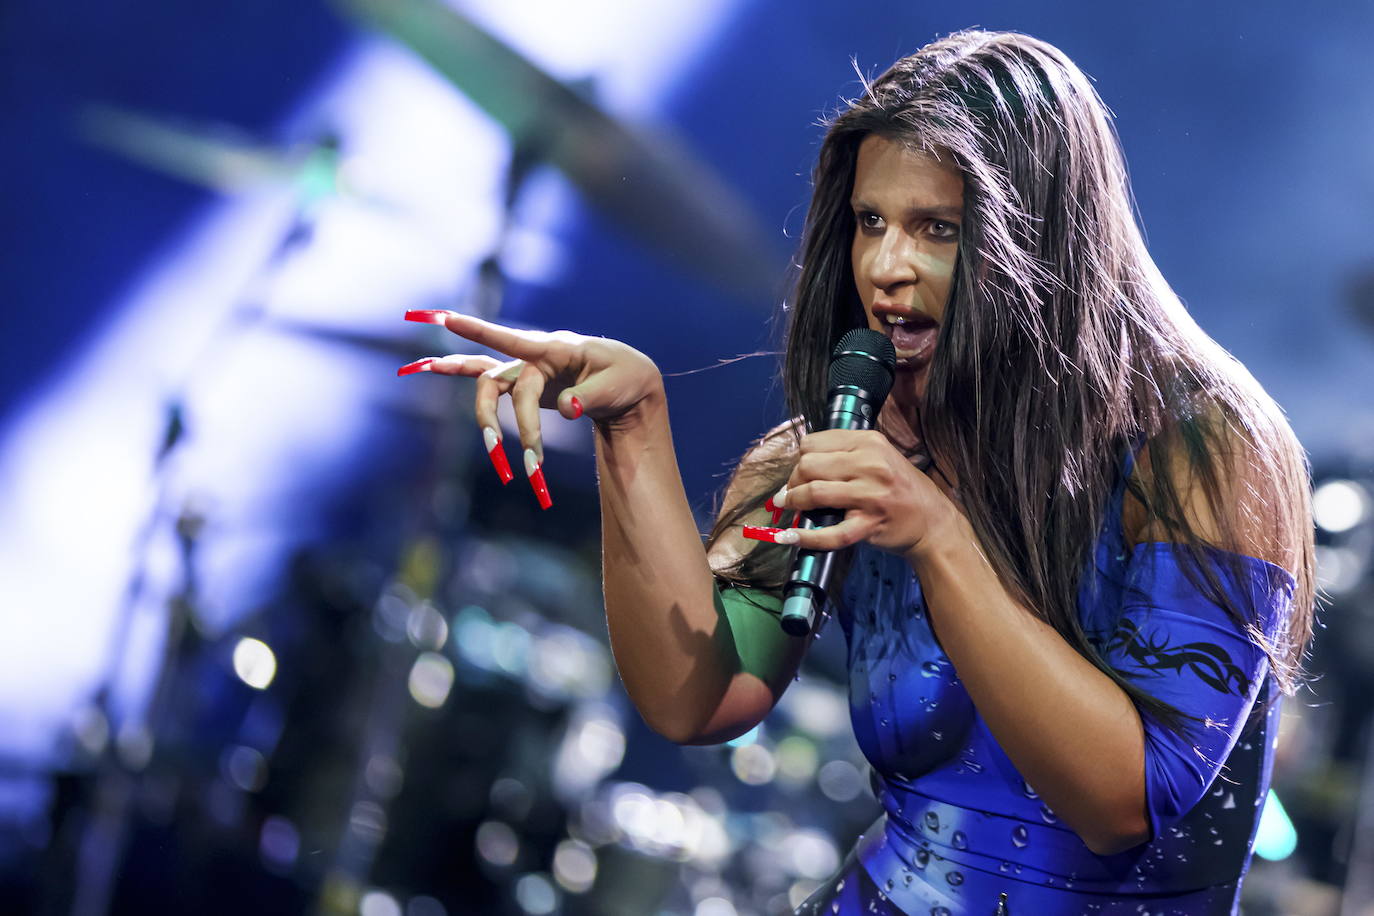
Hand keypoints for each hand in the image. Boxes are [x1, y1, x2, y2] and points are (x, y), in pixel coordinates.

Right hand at [397, 310, 662, 506]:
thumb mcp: (617, 385)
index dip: (480, 331)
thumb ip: (589, 396)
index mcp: (556, 348)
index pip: (514, 341)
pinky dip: (462, 375)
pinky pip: (490, 384)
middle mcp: (534, 356)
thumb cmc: (623, 378)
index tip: (447, 318)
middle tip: (531, 465)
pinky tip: (432, 367)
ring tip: (492, 449)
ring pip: (488, 385)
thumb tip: (566, 410)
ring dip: (484, 418)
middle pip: (500, 383)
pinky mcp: (526, 384)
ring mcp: (527, 370)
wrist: (628, 381)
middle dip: (505, 423)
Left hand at [751, 428, 960, 561]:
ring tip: (789, 507)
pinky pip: (830, 533)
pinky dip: (806, 537)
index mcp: (869, 441)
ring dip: (793, 501)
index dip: (800, 459)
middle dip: (793, 481)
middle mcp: (870, 464)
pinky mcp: (869, 524)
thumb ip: (845, 454)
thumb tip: (801, 463)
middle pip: (808, 465)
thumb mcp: (879, 457)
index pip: (813, 442)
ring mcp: (870, 494)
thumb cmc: (901, 488)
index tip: (800, 472)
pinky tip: (790, 538)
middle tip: (792, 493)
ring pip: (813, 492)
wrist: (932, 521)